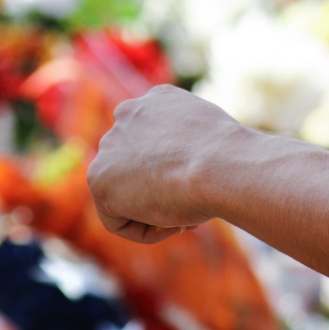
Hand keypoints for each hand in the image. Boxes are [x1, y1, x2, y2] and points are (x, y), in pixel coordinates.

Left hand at [88, 86, 240, 243]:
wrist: (219, 166)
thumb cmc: (229, 158)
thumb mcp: (214, 143)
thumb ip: (191, 150)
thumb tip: (188, 172)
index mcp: (157, 99)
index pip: (157, 139)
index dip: (177, 169)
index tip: (197, 186)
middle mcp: (128, 114)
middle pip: (136, 163)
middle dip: (157, 187)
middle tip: (188, 205)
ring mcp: (109, 145)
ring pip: (124, 191)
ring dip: (149, 210)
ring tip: (182, 218)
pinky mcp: (99, 178)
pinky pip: (115, 218)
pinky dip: (142, 230)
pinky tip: (171, 224)